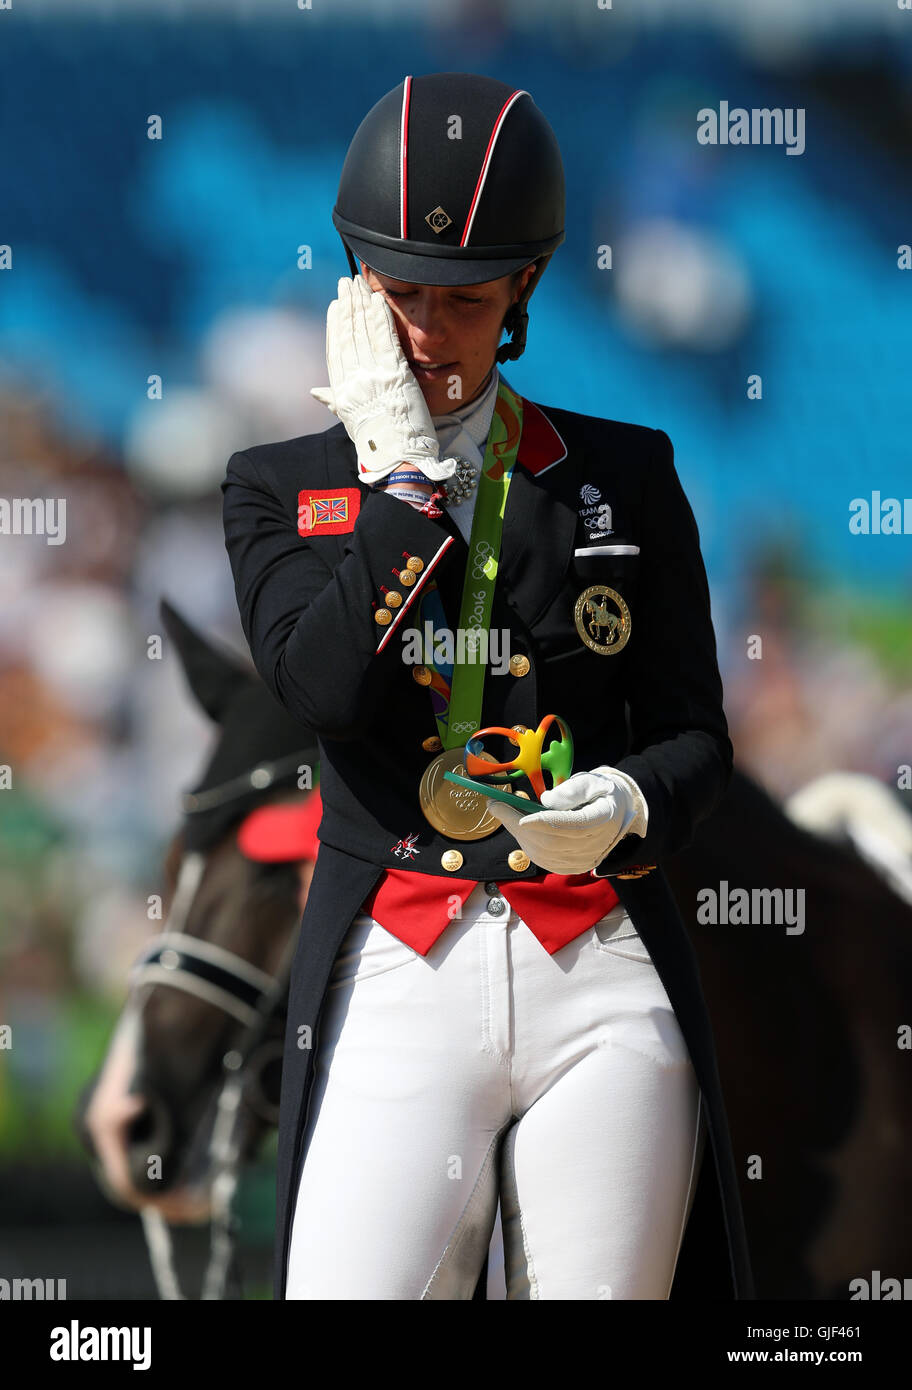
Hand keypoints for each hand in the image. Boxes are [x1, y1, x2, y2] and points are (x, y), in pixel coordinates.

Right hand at [309, 276, 458, 485]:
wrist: (398, 458)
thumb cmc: (376, 444)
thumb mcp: (350, 422)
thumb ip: (334, 402)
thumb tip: (316, 392)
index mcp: (341, 391)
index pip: (335, 350)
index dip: (334, 325)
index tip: (336, 306)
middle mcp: (353, 381)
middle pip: (347, 335)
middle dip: (346, 306)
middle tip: (347, 283)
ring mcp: (373, 376)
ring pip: (363, 333)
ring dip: (361, 305)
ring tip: (360, 285)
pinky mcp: (394, 373)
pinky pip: (384, 339)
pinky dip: (380, 318)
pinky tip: (378, 300)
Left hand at [485, 767, 647, 874]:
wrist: (617, 813)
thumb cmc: (601, 792)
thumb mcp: (593, 781)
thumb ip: (573, 790)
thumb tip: (545, 801)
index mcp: (604, 820)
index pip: (573, 826)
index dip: (545, 823)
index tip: (522, 816)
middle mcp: (595, 845)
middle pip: (551, 842)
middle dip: (518, 824)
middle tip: (496, 805)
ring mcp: (584, 860)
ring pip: (543, 853)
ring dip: (517, 833)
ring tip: (505, 811)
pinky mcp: (573, 867)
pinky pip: (543, 860)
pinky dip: (525, 844)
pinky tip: (517, 827)